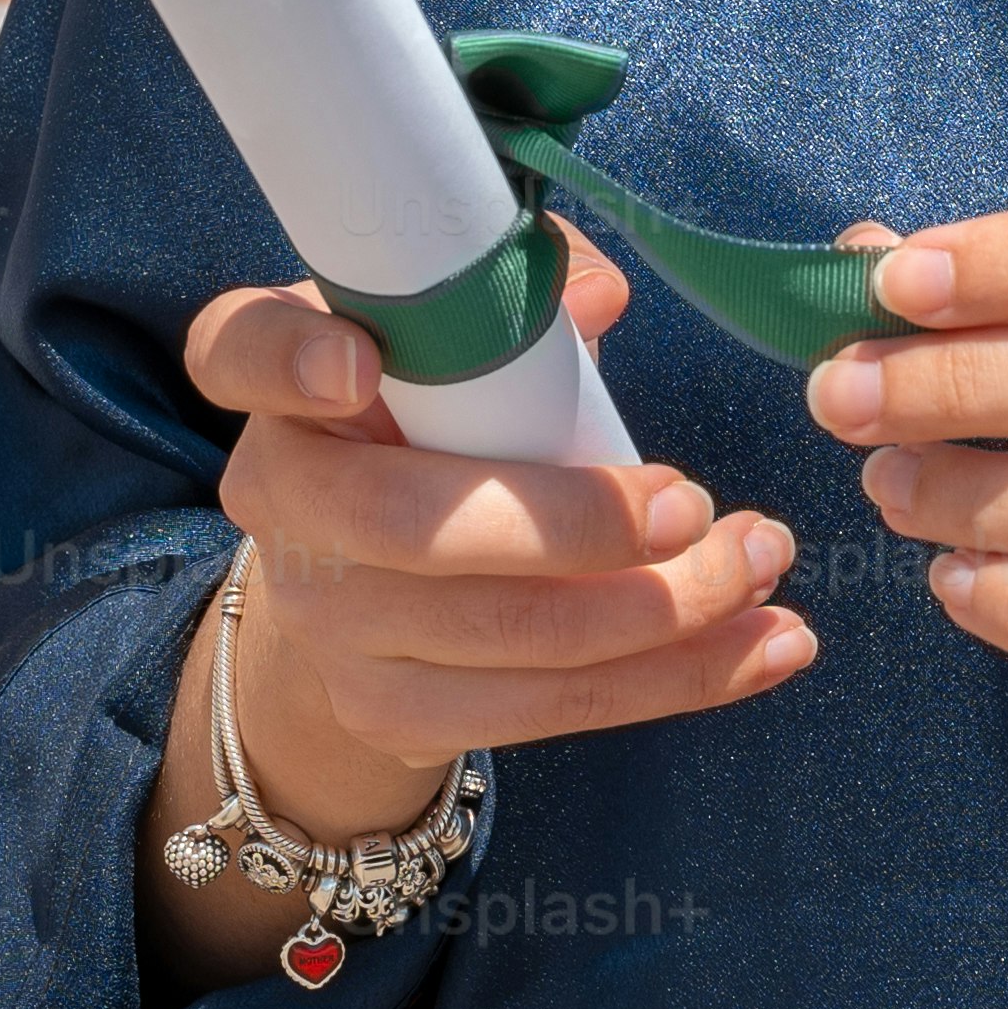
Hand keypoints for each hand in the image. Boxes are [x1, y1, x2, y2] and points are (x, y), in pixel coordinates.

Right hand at [180, 232, 813, 837]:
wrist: (356, 592)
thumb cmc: (431, 430)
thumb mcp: (449, 346)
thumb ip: (512, 297)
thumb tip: (596, 293)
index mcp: (282, 388)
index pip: (240, 351)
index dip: (290, 357)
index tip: (355, 360)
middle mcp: (279, 507)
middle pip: (408, 528)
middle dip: (571, 523)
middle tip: (694, 503)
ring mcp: (329, 625)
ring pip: (503, 636)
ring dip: (660, 611)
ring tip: (763, 563)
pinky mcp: (392, 715)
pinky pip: (548, 713)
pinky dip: (675, 681)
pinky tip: (767, 648)